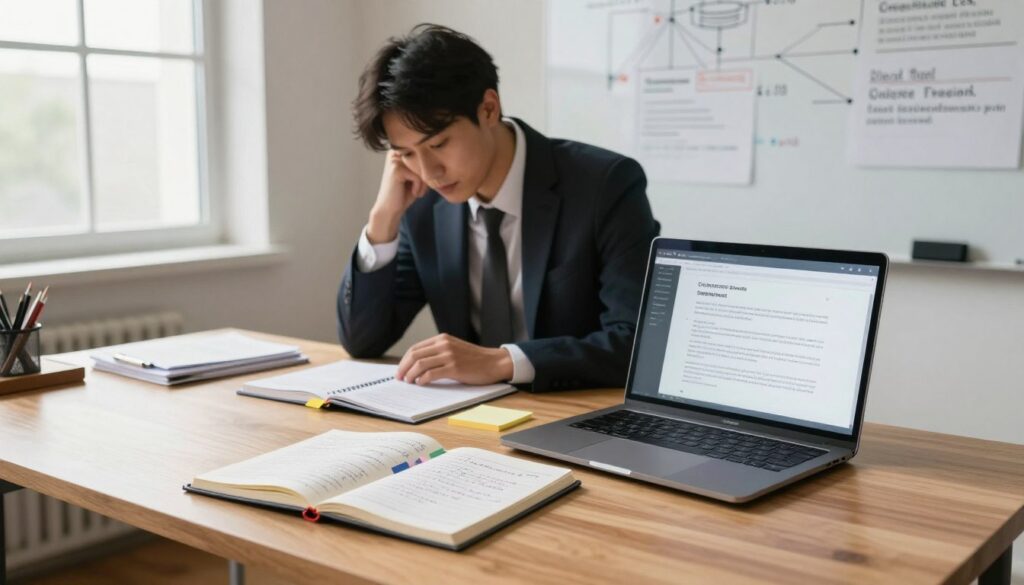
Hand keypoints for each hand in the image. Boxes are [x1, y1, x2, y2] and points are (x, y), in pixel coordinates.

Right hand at [366, 152, 428, 243]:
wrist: (390, 209)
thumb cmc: (406, 193)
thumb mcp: (419, 177)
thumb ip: (426, 166)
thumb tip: (440, 160)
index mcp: (401, 152)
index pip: (425, 157)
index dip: (428, 172)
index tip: (423, 184)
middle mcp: (396, 153)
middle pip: (424, 161)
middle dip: (426, 178)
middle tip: (421, 190)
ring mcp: (395, 160)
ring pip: (422, 169)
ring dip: (424, 184)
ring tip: (416, 191)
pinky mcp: (396, 169)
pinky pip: (417, 176)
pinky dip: (418, 187)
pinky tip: (412, 193)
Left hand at [396, 334, 513, 385]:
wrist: (494, 362)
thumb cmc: (474, 359)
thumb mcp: (454, 349)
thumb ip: (438, 352)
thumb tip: (417, 365)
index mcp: (442, 339)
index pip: (415, 348)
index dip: (404, 360)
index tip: (400, 370)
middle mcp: (444, 345)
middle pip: (415, 355)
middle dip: (404, 368)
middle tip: (400, 378)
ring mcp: (449, 356)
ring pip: (421, 364)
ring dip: (411, 375)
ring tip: (409, 382)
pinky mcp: (455, 368)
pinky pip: (431, 374)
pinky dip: (422, 380)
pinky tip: (421, 383)